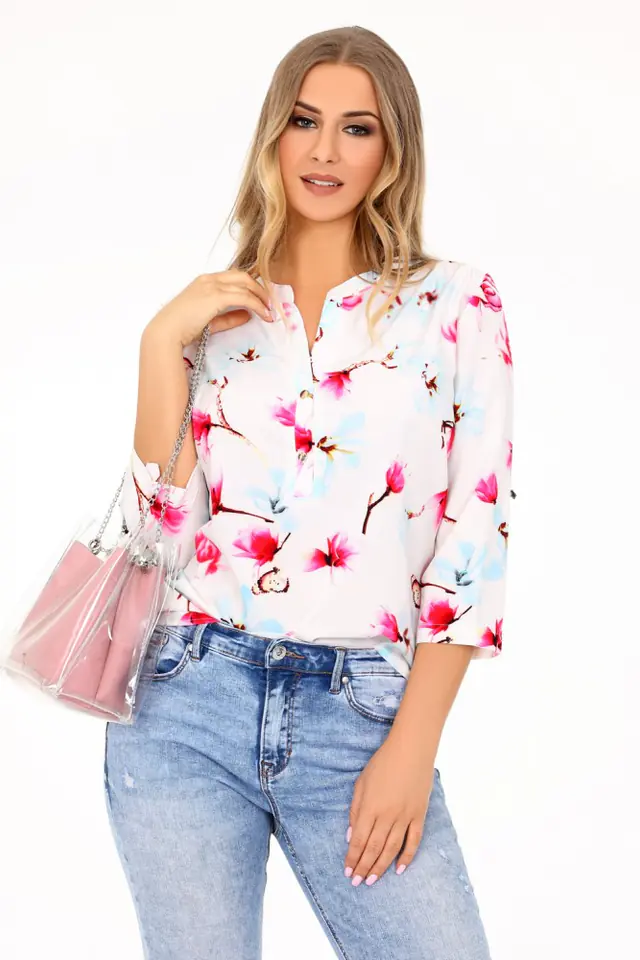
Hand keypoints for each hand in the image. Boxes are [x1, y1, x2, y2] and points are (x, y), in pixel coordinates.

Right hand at [146, 269, 274, 347]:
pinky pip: (244, 297)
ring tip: (270, 311)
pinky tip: (264, 314)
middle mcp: (209, 279)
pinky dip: (257, 305)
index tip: (261, 299)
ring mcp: (212, 285)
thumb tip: (248, 315)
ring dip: (261, 297)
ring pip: (246, 284)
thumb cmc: (182, 329)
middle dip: (260, 288)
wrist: (166, 332)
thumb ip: (228, 317)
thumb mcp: (209, 322)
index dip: (250, 286)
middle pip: (243, 276)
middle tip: (270, 303)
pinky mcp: (216, 296)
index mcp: (204, 281)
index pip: (233, 277)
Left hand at [343, 737, 435, 886]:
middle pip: (374, 848)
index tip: (347, 871)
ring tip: (372, 880)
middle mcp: (387, 816)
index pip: (359, 840)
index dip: (352, 857)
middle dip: (363, 867)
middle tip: (357, 882)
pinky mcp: (419, 816)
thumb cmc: (383, 763)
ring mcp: (405, 817)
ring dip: (381, 867)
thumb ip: (355, 810)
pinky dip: (406, 857)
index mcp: (370, 807)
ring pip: (391, 849)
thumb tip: (351, 836)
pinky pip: (413, 841)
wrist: (411, 750)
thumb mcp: (361, 783)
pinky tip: (399, 869)